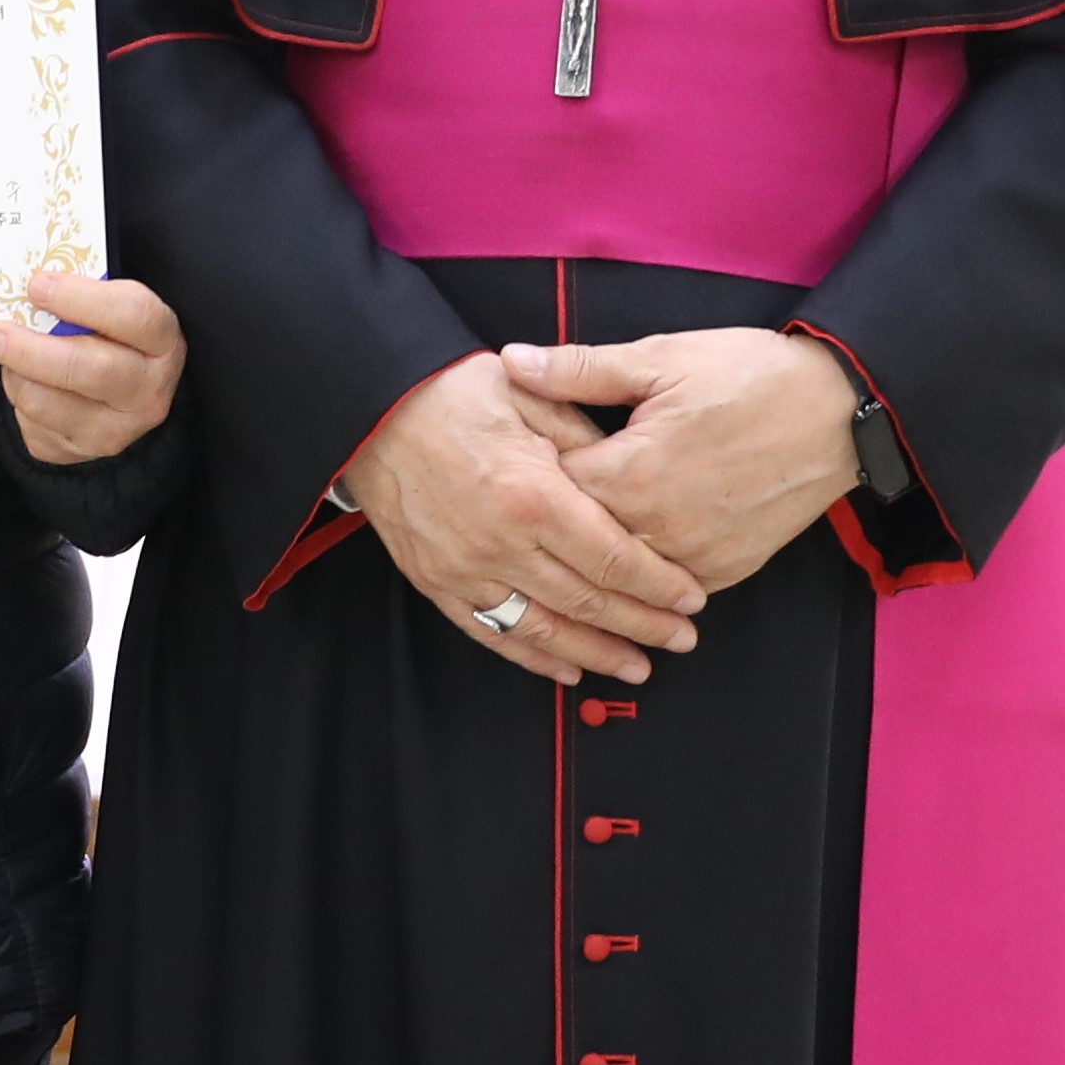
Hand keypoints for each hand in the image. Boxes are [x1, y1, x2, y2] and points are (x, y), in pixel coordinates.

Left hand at [0, 269, 187, 461]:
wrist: (117, 395)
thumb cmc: (108, 336)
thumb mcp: (110, 307)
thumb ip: (79, 295)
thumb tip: (26, 286)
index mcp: (162, 340)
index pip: (132, 315)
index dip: (81, 298)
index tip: (37, 284)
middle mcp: (147, 391)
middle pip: (89, 370)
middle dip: (32, 350)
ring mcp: (116, 429)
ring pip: (48, 403)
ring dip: (16, 374)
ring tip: (9, 353)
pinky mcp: (78, 451)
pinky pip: (32, 425)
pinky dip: (19, 397)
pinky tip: (28, 381)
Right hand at [338, 351, 706, 685]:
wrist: (372, 409)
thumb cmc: (454, 394)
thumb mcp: (533, 399)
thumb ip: (588, 443)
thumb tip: (632, 483)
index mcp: (534, 496)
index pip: (613, 558)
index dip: (658, 585)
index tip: (692, 599)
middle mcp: (502, 544)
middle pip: (587, 602)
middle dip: (643, 626)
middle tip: (683, 640)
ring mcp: (466, 571)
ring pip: (545, 630)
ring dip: (597, 654)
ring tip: (638, 667)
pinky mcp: (438, 583)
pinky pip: (494, 633)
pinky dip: (535, 658)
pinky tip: (569, 670)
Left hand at [499, 328, 860, 592]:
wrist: (840, 412)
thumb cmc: (751, 377)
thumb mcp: (662, 357)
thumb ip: (581, 369)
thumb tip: (513, 361)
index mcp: (629, 474)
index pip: (548, 491)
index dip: (529, 474)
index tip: (518, 463)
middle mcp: (655, 529)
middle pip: (576, 541)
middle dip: (555, 522)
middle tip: (535, 503)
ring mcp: (693, 558)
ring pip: (620, 573)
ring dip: (598, 553)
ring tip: (577, 532)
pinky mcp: (724, 572)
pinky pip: (666, 585)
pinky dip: (646, 571)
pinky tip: (634, 550)